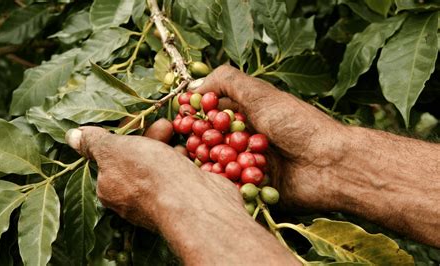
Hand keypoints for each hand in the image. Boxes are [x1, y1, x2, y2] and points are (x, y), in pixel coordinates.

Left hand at [66, 119, 242, 229]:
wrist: (193, 204)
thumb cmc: (148, 175)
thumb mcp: (114, 150)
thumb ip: (95, 142)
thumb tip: (72, 136)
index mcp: (109, 190)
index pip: (111, 158)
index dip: (123, 136)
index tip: (136, 121)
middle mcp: (131, 200)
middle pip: (137, 161)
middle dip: (149, 138)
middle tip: (164, 125)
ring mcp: (159, 203)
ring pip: (160, 168)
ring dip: (167, 148)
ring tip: (177, 134)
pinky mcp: (183, 202)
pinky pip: (179, 177)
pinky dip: (183, 163)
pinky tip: (190, 153)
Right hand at [194, 65, 349, 210]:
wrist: (329, 165)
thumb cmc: (297, 125)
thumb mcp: (261, 94)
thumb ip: (227, 82)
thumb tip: (196, 86)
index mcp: (247, 115)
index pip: (211, 115)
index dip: (194, 116)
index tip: (179, 118)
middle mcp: (246, 139)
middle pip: (210, 142)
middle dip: (197, 143)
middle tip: (183, 146)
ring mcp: (249, 164)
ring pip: (217, 166)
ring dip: (208, 165)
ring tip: (199, 164)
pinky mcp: (254, 189)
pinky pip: (231, 188)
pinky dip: (223, 185)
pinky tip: (215, 182)